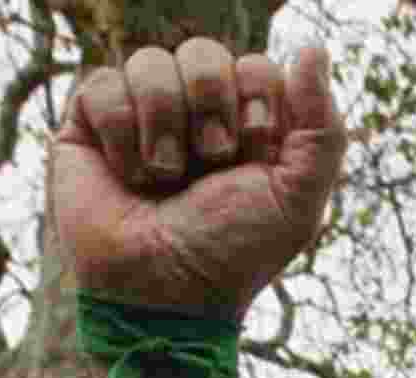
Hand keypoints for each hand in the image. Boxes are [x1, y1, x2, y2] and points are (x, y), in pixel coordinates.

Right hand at [52, 39, 346, 319]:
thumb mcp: (297, 201)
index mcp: (247, 129)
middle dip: (211, 109)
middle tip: (209, 165)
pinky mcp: (91, 127)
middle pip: (204, 53)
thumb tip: (313, 47)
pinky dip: (121, 135)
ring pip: (150, 62)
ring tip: (165, 179)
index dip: (256, 104)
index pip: (256, 67)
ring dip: (164, 126)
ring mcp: (143, 119)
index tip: (252, 155)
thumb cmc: (231, 254)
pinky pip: (103, 85)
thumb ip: (323, 128)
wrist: (163, 293)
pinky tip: (128, 177)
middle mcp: (196, 118)